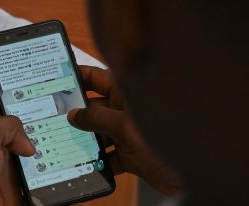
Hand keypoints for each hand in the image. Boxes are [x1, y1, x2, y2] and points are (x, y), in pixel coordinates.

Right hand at [68, 66, 181, 195]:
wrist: (194, 172)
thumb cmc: (170, 138)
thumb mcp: (125, 126)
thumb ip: (97, 118)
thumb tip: (74, 114)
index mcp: (126, 93)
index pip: (95, 77)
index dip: (77, 77)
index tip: (57, 79)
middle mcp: (124, 110)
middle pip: (92, 108)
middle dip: (75, 114)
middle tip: (54, 117)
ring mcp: (127, 132)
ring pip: (97, 133)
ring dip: (85, 141)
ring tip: (66, 145)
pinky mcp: (130, 153)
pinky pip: (107, 155)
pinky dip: (98, 161)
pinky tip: (88, 166)